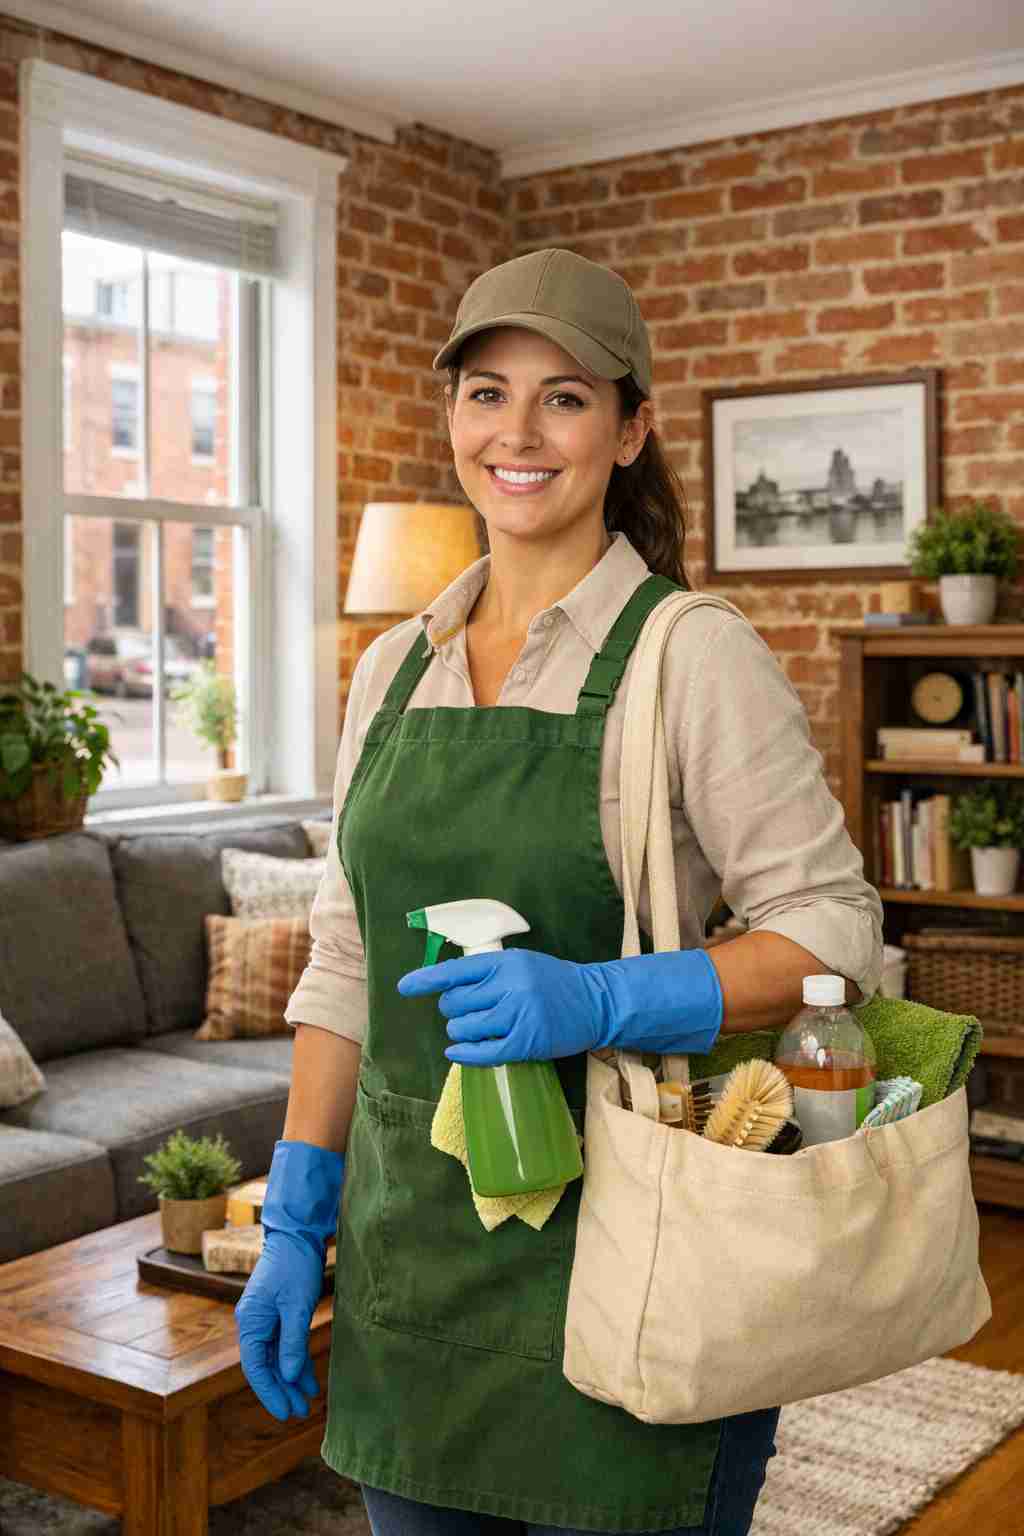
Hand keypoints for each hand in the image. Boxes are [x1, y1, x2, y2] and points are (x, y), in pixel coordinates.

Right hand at [234, 1139, 343, 1421]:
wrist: (298, 1234)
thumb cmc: (295, 1266)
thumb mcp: (296, 1305)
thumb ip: (292, 1341)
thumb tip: (289, 1376)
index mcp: (251, 1322)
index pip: (256, 1367)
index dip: (270, 1392)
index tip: (284, 1412)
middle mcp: (254, 1324)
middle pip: (265, 1366)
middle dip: (281, 1390)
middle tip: (298, 1413)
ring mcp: (266, 1319)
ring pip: (276, 1358)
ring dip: (290, 1379)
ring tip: (306, 1403)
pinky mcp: (279, 1314)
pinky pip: (285, 1345)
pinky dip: (296, 1361)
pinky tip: (308, 1378)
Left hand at [397, 946, 722, 1067]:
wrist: (595, 1002)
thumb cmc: (553, 982)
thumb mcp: (521, 964)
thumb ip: (488, 971)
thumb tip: (448, 984)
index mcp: (505, 963)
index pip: (455, 971)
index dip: (426, 980)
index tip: (404, 987)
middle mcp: (510, 987)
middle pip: (454, 1003)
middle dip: (453, 1010)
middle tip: (466, 1012)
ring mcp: (518, 1016)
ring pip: (464, 1028)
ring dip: (461, 1031)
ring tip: (474, 1029)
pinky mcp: (525, 1043)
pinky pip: (482, 1053)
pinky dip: (465, 1054)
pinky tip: (459, 1053)